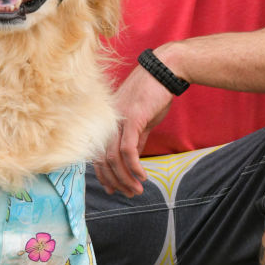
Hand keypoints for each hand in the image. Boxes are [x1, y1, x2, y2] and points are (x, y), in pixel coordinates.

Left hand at [94, 66, 172, 195]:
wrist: (165, 70)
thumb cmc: (154, 93)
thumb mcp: (141, 119)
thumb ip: (136, 138)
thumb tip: (134, 158)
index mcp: (108, 122)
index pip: (99, 155)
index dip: (104, 175)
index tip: (113, 189)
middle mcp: (109, 122)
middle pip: (103, 160)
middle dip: (115, 181)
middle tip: (128, 194)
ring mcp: (119, 120)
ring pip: (114, 158)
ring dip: (125, 178)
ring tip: (136, 190)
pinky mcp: (133, 119)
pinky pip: (128, 149)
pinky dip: (134, 166)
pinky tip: (142, 176)